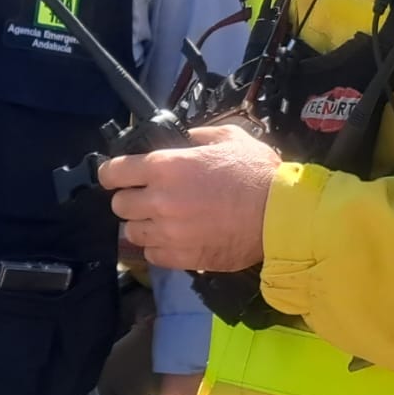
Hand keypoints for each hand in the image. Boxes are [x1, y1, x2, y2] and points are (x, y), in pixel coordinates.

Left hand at [101, 120, 279, 271]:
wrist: (281, 216)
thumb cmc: (256, 173)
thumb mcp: (228, 138)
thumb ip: (198, 136)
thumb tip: (185, 141)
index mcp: (165, 167)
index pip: (113, 172)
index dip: (112, 173)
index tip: (118, 176)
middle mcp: (159, 200)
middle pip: (119, 205)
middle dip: (130, 199)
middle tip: (148, 198)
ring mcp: (169, 232)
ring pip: (132, 232)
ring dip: (143, 225)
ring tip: (162, 220)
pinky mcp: (182, 257)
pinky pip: (152, 255)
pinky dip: (158, 247)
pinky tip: (174, 239)